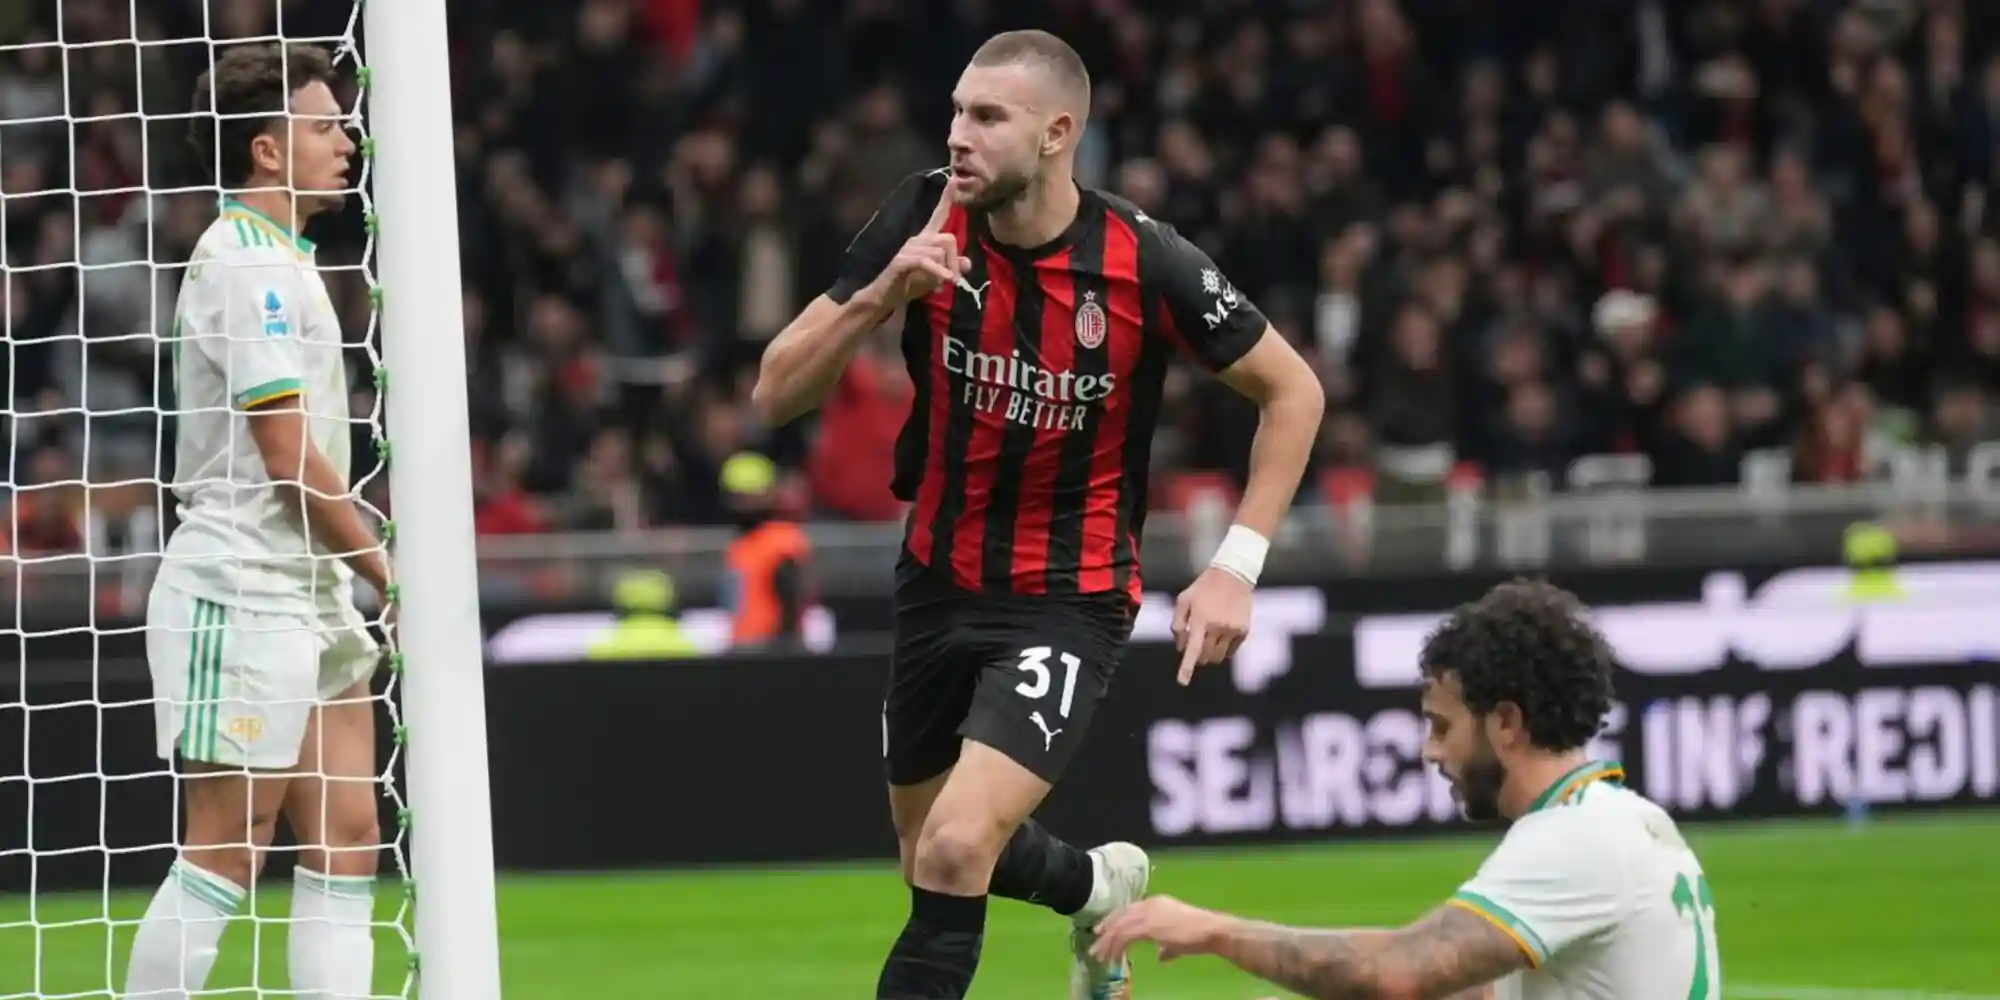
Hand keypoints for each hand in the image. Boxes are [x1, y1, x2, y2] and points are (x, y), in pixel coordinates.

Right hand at [875, 182, 969, 309]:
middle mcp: (918, 239)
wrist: (885, 297)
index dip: (946, 198)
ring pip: (939, 252)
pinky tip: (941, 283)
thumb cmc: (909, 285)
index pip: (938, 215)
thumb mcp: (937, 277)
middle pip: (948, 239)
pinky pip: (927, 261)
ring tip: (941, 285)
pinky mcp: (902, 260)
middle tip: (954, 280)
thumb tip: (967, 262)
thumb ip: (951, 268)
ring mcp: (909, 249)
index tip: (953, 179)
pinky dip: (938, 272)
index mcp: (926, 240)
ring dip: (946, 271)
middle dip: (955, 260)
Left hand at [1089, 895, 1232, 963]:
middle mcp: (1149, 905)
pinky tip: (1113, 958)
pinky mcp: (1148, 926)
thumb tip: (1161, 955)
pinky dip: (1116, 947)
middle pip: (1120, 917)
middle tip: (1095, 946)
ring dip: (1108, 943)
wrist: (1210, 931)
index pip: (1127, 910)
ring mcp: (1148, 914)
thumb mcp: (1177, 940)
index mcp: (1155, 903)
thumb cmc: (1197, 935)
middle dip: (1106, 932)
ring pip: (1120, 928)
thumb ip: (1166, 946)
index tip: (1101, 931)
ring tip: (1100, 956)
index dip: (1113, 921)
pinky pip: (1125, 937)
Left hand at [1172, 566, 1252, 684]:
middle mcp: (1218, 628)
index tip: (1182, 682)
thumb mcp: (1183, 600)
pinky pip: (1230, 651)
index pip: (1193, 650)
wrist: (1232, 575)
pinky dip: (1223, 649)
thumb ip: (1178, 624)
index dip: (1187, 668)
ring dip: (1210, 654)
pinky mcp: (1244, 631)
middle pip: (1205, 657)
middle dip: (1197, 656)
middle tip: (1196, 642)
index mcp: (1201, 620)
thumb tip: (1181, 648)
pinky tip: (1221, 634)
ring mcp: (1233, 630)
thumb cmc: (1203, 588)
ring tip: (1208, 637)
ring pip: (1218, 657)